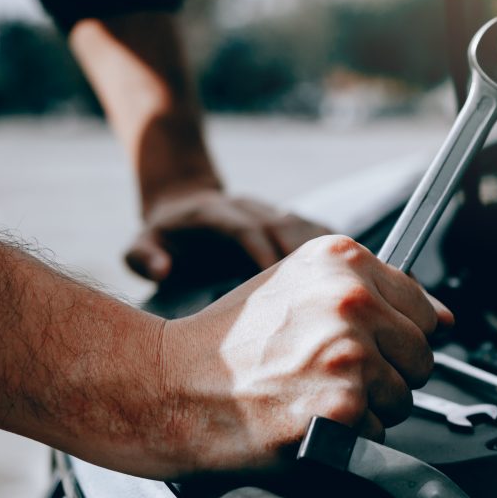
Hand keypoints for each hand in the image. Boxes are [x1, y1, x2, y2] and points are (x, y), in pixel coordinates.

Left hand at [125, 188, 331, 281]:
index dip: (264, 253)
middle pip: (284, 225)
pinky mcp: (284, 219)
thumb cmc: (164, 234)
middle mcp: (247, 207)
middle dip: (305, 257)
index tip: (279, 284)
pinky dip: (336, 246)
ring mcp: (269, 210)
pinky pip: (316, 229)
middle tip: (321, 296)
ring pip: (304, 225)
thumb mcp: (139, 243)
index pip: (247, 229)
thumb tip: (163, 270)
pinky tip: (356, 269)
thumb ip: (144, 255)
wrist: (184, 201)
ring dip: (325, 253)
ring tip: (347, 285)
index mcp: (214, 213)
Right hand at [157, 235, 453, 475]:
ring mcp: (347, 353)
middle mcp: (351, 300)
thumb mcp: (300, 286)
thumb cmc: (233, 340)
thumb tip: (444, 318)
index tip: (365, 344)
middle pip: (421, 355)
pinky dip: (349, 438)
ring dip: (368, 407)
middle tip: (330, 373)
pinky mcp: (340, 406)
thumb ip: (375, 291)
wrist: (170, 384)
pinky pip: (379, 433)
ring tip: (313, 392)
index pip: (423, 309)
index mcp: (344, 260)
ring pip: (404, 398)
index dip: (396, 336)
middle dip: (387, 373)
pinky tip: (306, 417)